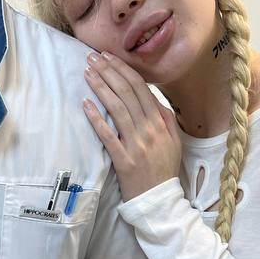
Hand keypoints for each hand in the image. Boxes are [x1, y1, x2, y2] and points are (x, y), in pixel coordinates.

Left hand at [82, 52, 181, 200]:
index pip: (141, 89)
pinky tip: (85, 104)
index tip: (110, 58)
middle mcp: (149, 130)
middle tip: (93, 57)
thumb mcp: (174, 141)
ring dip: (101, 88)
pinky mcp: (123, 160)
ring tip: (87, 72)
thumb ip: (165, 119)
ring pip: (117, 109)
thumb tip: (153, 99)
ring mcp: (136, 145)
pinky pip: (108, 136)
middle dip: (109, 72)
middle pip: (127, 94)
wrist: (160, 201)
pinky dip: (97, 119)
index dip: (124, 71)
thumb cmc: (164, 170)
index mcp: (160, 123)